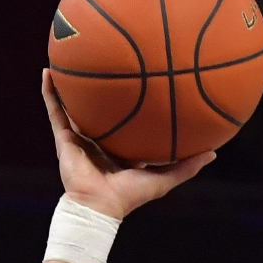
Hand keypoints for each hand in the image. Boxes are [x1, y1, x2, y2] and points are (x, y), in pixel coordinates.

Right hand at [42, 70, 214, 219]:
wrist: (99, 206)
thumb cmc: (130, 196)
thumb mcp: (164, 178)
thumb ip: (187, 166)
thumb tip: (214, 152)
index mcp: (122, 149)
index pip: (129, 122)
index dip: (134, 104)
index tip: (141, 81)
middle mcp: (100, 140)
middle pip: (102, 109)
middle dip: (104, 88)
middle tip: (108, 61)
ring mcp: (80, 138)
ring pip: (74, 105)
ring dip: (71, 84)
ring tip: (69, 56)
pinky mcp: (63, 139)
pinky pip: (55, 110)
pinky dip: (50, 92)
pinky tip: (48, 71)